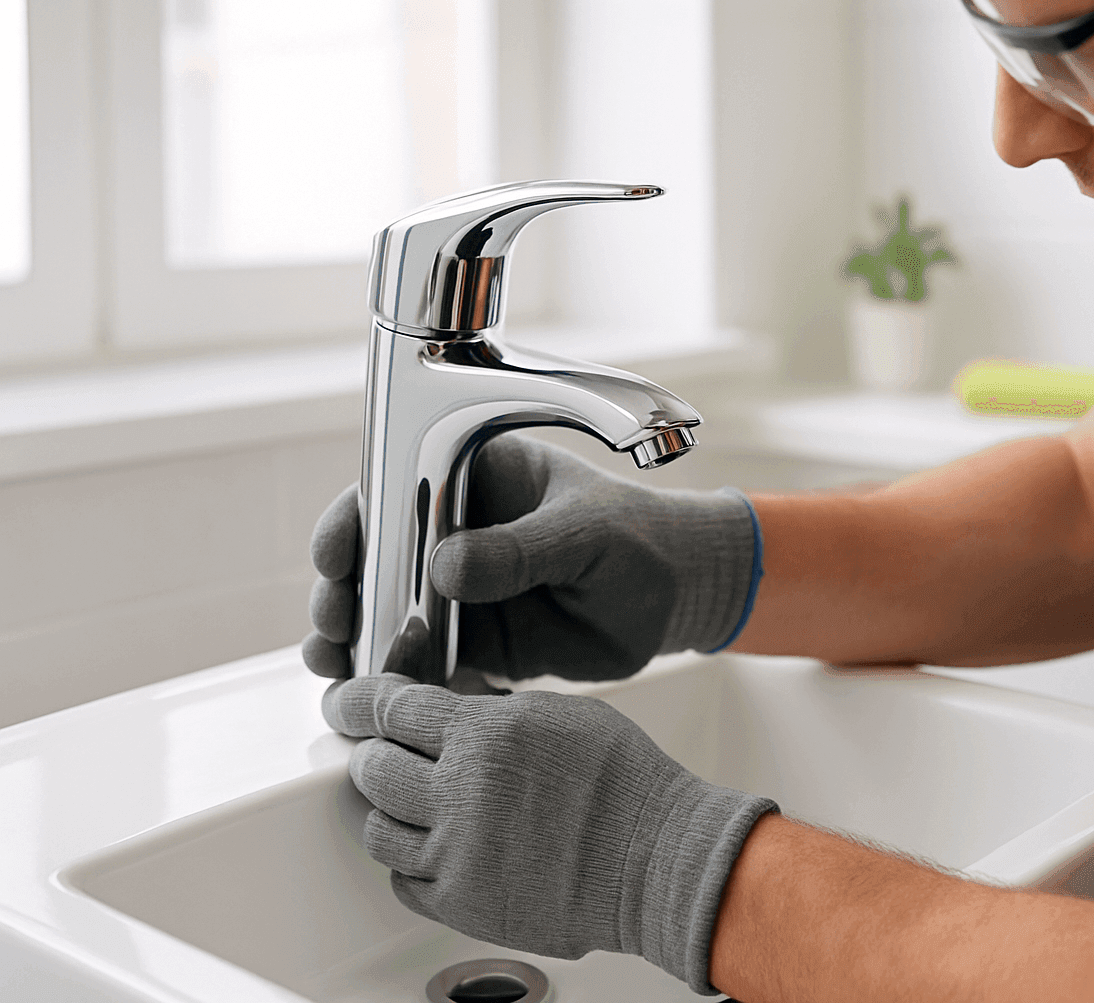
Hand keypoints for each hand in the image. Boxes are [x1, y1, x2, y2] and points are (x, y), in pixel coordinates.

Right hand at [303, 433, 761, 682]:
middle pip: (373, 557)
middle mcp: (453, 531)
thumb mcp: (587, 534)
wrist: (676, 597)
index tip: (336, 558)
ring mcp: (458, 590)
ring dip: (357, 641)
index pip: (395, 487)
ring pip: (386, 614)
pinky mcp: (473, 641)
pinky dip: (397, 680)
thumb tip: (446, 568)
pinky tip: (381, 700)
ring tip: (341, 670)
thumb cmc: (640, 541)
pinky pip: (421, 661)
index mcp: (475, 477)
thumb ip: (524, 550)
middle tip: (334, 627)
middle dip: (342, 592)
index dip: (354, 520)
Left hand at [324, 673, 777, 992]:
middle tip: (383, 752)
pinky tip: (432, 847)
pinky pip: (402, 880)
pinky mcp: (463, 903)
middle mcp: (462, 793)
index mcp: (486, 735)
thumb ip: (492, 712)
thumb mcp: (560, 714)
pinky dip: (408, 862)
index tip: (348, 704)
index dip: (359, 702)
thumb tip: (445, 711)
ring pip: (378, 828)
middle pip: (372, 767)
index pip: (391, 708)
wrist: (659, 860)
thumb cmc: (628, 785)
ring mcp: (458, 853)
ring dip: (386, 810)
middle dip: (372, 753)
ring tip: (409, 803)